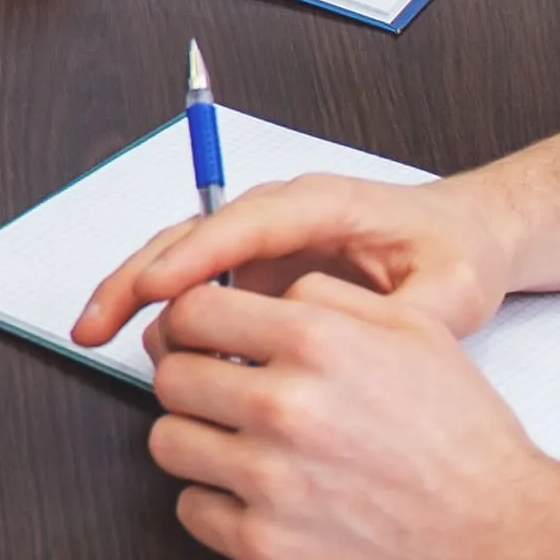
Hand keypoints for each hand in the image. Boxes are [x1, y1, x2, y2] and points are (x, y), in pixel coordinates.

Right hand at [73, 169, 518, 344]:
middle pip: (189, 236)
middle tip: (93, 323)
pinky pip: (197, 289)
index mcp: (324, 205)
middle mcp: (280, 217)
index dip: (193, 258)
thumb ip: (414, 319)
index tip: (154, 291)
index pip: (244, 224)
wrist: (465, 238)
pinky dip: (162, 315)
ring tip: (100, 339)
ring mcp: (264, 245)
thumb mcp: (454, 287)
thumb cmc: (457, 251)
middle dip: (135, 277)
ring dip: (137, 297)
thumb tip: (368, 352)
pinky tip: (148, 355)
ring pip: (180, 261)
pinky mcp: (257, 274)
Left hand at [130, 272, 559, 559]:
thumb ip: (327, 300)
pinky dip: (216, 503)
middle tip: (223, 396)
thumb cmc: (467, 441)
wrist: (506, 536)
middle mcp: (284, 405)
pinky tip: (257, 496)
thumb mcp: (415, 332)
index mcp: (316, 341)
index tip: (198, 339)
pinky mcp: (266, 545)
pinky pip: (192, 510)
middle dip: (193, 382)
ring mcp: (269, 479)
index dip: (190, 324)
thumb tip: (261, 296)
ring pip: (169, 443)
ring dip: (198, 442)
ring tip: (242, 447)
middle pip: (170, 376)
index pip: (192, 309)